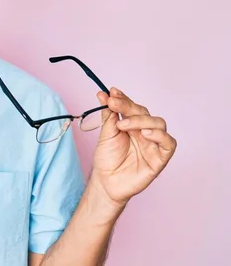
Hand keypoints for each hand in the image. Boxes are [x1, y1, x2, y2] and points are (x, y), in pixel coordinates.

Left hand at [88, 87, 176, 210]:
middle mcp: (144, 132)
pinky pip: (169, 144)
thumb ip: (109, 116)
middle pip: (144, 112)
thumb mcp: (105, 134)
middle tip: (113, 103)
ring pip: (159, 124)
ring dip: (142, 120)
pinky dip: (160, 136)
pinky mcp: (160, 158)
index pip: (132, 107)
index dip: (124, 98)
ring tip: (124, 125)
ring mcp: (153, 144)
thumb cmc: (107, 159)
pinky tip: (146, 134)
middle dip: (128, 106)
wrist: (106, 182)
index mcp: (132, 125)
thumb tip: (104, 94)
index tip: (112, 92)